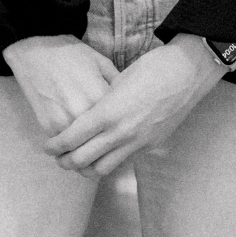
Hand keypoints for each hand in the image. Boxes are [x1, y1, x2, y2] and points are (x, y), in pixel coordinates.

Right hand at [2, 34, 119, 137]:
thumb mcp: (101, 62)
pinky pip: (65, 145)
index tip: (121, 126)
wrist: (35, 51)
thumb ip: (117, 84)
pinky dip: (69, 144)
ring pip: (82, 148)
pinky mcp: (49, 128)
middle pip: (100, 141)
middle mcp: (85, 115)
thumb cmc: (71, 53)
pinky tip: (72, 137)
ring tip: (89, 141)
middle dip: (104, 141)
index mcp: (102, 98)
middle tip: (106, 139)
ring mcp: (65, 124)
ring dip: (86, 147)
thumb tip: (130, 102)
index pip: (118, 125)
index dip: (121, 126)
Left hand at [44, 34, 225, 178]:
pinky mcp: (150, 146)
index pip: (72, 139)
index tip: (48, 146)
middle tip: (59, 157)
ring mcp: (137, 143)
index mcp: (108, 113)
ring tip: (80, 160)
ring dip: (87, 167)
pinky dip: (110, 161)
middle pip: (82, 161)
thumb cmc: (152, 67)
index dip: (56, 146)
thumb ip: (103, 101)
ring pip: (103, 169)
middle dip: (66, 162)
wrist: (187, 73)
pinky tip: (106, 152)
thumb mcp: (119, 80)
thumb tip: (90, 114)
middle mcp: (120, 133)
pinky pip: (123, 161)